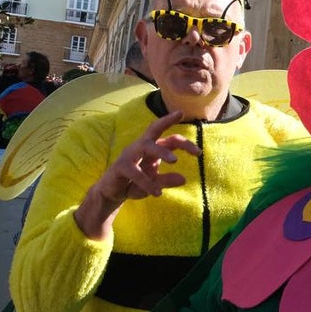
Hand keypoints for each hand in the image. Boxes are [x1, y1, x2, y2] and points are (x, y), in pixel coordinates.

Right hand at [74, 111, 200, 239]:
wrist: (111, 192)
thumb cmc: (134, 183)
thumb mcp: (153, 184)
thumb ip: (166, 180)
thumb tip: (184, 179)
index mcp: (152, 148)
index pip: (171, 139)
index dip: (185, 143)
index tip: (199, 153)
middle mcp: (141, 146)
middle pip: (154, 128)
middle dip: (167, 121)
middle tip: (181, 118)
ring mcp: (129, 154)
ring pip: (146, 146)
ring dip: (161, 152)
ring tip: (175, 161)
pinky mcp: (120, 166)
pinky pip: (135, 171)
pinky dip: (146, 181)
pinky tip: (157, 193)